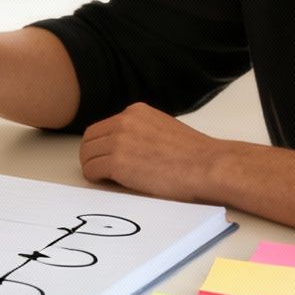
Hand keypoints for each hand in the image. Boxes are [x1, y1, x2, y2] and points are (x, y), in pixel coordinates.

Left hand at [77, 103, 222, 200]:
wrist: (207, 165)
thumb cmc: (193, 155)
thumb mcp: (162, 127)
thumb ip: (141, 130)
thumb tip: (127, 145)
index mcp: (135, 112)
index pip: (103, 127)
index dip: (101, 144)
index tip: (106, 156)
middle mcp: (124, 122)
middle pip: (89, 139)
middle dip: (91, 155)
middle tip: (99, 170)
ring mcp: (119, 142)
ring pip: (87, 155)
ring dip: (92, 167)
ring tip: (105, 179)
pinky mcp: (118, 163)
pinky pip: (92, 171)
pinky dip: (95, 178)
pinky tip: (107, 183)